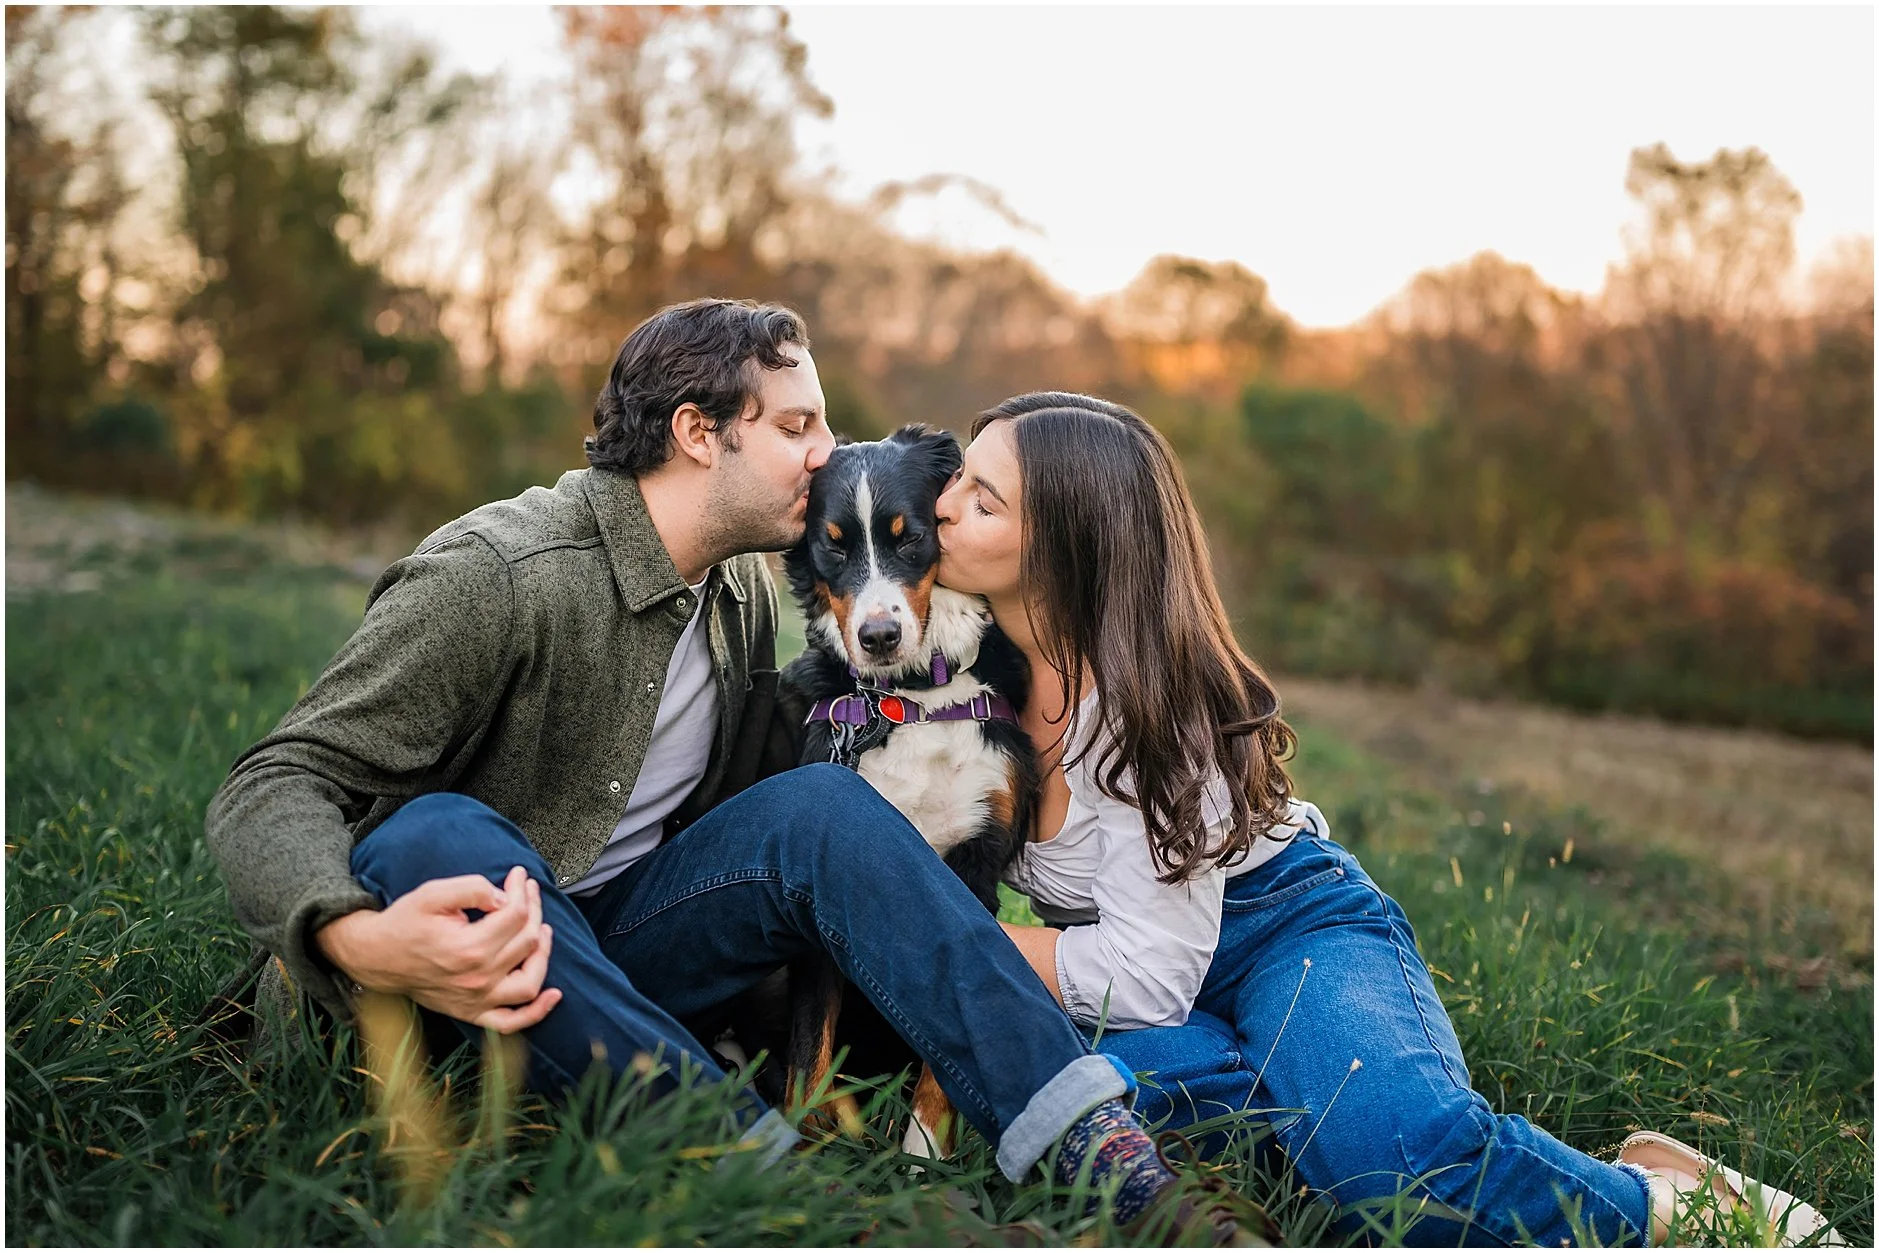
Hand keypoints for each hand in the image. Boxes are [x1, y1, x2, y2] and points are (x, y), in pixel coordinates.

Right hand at [316, 865, 562, 1032]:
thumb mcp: (434, 893)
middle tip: (527, 891)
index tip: (518, 875)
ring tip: (542, 930)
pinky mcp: (472, 1013)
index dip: (521, 889)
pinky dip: (536, 1012)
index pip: (515, 914)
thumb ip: (473, 888)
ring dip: (543, 953)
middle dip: (533, 909)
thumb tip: (505, 898)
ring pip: (530, 981)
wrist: (377, 957)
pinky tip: (554, 994)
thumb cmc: (405, 923)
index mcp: (468, 947)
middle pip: (526, 940)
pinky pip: (511, 1022)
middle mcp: (477, 978)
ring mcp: (476, 1000)